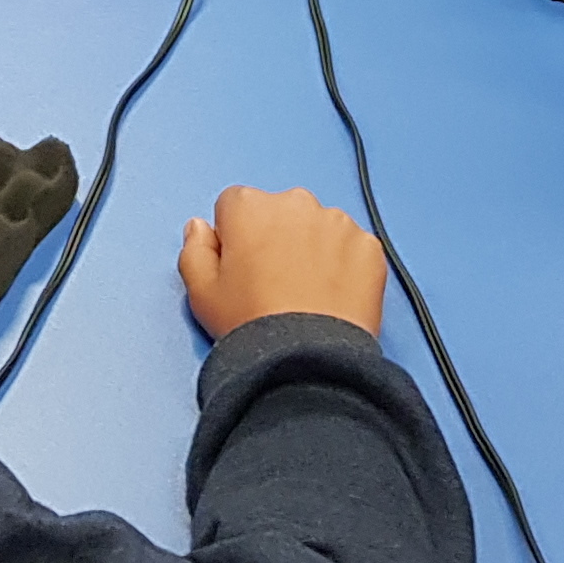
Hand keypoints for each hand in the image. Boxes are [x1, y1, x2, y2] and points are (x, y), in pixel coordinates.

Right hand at [180, 185, 387, 339]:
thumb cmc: (249, 325)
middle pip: (280, 212)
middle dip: (277, 236)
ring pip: (319, 227)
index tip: (241, 268)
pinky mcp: (369, 245)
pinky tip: (334, 296)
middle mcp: (296, 203)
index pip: (234, 206)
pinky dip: (345, 265)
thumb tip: (200, 227)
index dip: (234, 237)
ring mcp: (338, 222)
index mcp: (250, 207)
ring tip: (307, 293)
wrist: (307, 359)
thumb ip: (194, 250)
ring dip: (313, 248)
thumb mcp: (201, 293)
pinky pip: (352, 248)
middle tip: (275, 283)